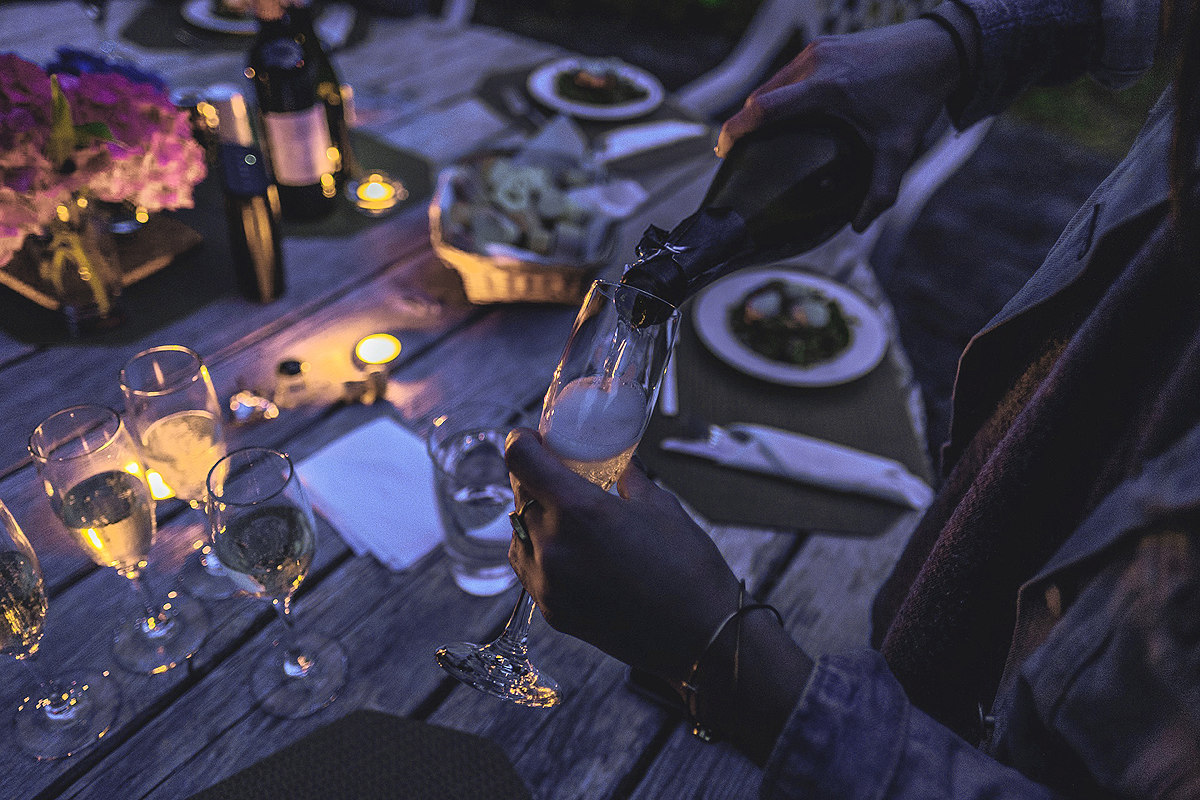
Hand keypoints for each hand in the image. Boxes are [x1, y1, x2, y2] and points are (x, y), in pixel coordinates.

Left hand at [504, 427, 741, 683]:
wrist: (701, 639)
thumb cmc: (688, 569)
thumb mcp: (660, 506)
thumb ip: (626, 478)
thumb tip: (616, 459)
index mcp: (579, 511)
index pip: (520, 460)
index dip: (520, 441)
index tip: (531, 438)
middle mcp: (553, 546)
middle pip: (519, 494)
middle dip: (533, 477)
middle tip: (556, 472)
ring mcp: (548, 583)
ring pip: (518, 532)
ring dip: (534, 515)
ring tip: (566, 514)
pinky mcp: (552, 610)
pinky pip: (528, 568)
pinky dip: (539, 550)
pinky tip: (569, 547)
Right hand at [716, 19, 961, 230]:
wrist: (938, 48)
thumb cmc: (917, 95)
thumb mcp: (899, 149)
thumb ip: (880, 192)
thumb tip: (859, 225)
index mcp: (825, 88)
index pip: (763, 108)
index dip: (735, 130)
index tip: (721, 149)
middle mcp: (815, 63)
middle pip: (761, 95)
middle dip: (743, 122)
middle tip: (733, 149)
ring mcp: (819, 50)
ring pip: (773, 81)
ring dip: (761, 106)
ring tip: (756, 132)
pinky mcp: (824, 44)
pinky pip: (789, 71)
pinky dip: (779, 92)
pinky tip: (784, 110)